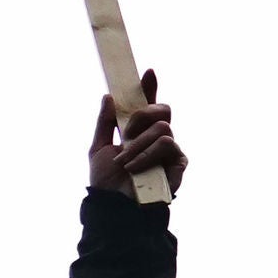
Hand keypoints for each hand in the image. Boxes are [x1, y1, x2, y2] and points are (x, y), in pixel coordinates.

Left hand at [90, 69, 183, 194]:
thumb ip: (104, 123)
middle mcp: (156, 137)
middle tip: (126, 132)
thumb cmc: (107, 182)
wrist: (114, 206)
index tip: (148, 72)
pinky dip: (146, 154)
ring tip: (125, 162)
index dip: (150, 88)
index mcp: (138, 132)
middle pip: (162, 109)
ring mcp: (169, 149)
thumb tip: (108, 96)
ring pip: (163, 127)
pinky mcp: (178, 162)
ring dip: (138, 144)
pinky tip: (135, 168)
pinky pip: (167, 144)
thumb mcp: (98, 148)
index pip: (147, 105)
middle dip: (142, 115)